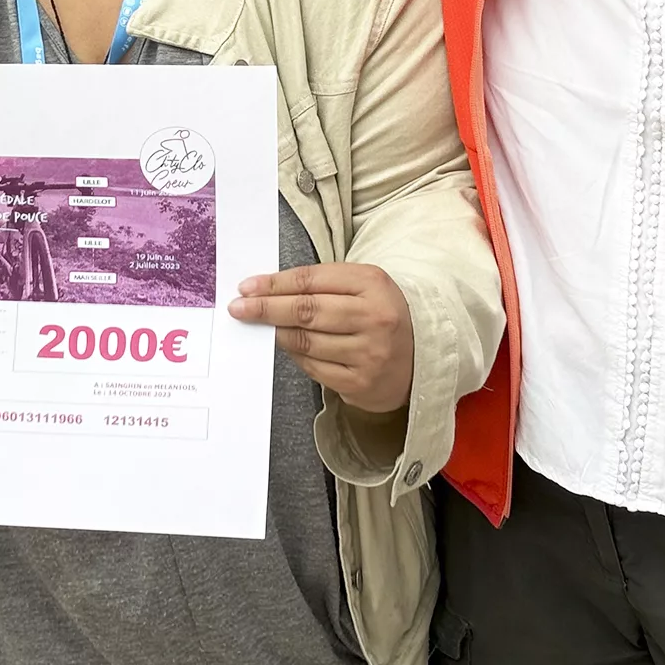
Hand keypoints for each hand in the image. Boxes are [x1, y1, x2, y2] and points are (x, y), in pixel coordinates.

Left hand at [227, 262, 415, 413]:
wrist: (426, 354)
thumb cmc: (383, 312)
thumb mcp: (363, 285)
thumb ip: (322, 284)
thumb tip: (268, 291)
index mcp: (373, 284)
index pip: (311, 281)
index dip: (274, 284)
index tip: (247, 288)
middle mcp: (374, 318)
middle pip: (305, 311)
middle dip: (265, 309)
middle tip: (239, 308)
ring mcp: (370, 354)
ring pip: (306, 342)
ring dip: (278, 334)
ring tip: (266, 328)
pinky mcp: (363, 384)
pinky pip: (314, 369)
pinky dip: (297, 356)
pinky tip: (291, 347)